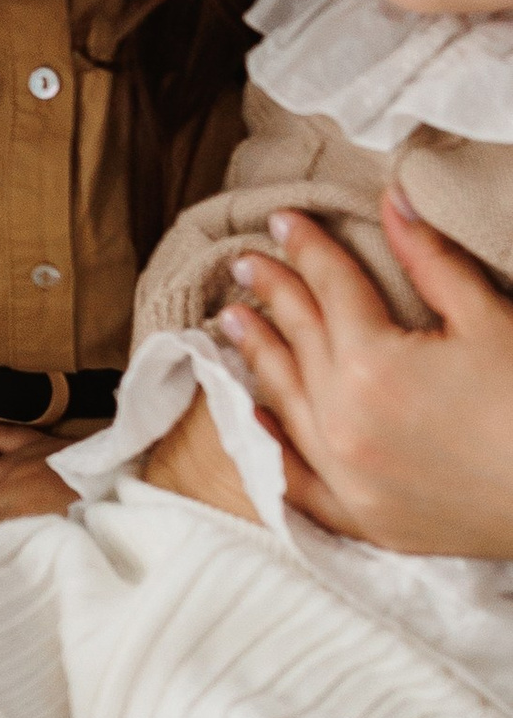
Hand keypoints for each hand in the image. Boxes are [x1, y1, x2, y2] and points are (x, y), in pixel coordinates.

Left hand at [221, 192, 512, 555]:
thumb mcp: (489, 319)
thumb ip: (432, 260)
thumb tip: (393, 198)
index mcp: (373, 364)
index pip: (331, 288)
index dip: (309, 248)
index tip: (283, 220)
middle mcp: (344, 420)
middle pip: (301, 339)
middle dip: (273, 293)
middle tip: (245, 263)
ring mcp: (347, 475)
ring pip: (287, 401)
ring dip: (258, 356)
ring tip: (230, 320)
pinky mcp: (363, 518)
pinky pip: (297, 481)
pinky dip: (272, 447)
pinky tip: (253, 419)